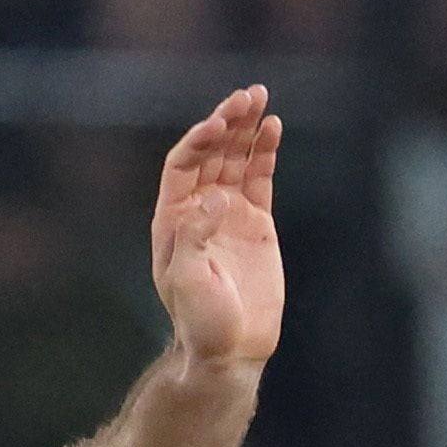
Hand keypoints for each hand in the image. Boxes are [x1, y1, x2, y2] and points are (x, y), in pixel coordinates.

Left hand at [149, 85, 283, 370]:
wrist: (230, 350)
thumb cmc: (201, 322)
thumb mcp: (189, 281)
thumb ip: (195, 236)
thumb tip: (217, 198)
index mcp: (173, 218)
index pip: (184, 164)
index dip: (200, 140)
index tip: (220, 124)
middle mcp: (198, 208)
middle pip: (211, 152)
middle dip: (227, 122)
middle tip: (247, 96)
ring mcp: (229, 213)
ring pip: (236, 158)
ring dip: (246, 128)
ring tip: (261, 98)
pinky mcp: (256, 223)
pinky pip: (259, 178)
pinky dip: (265, 152)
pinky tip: (273, 128)